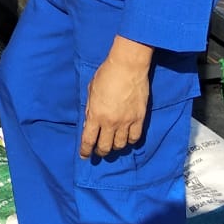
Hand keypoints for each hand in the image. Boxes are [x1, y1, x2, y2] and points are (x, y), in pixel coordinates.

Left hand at [80, 37, 153, 158]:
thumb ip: (90, 109)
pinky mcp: (139, 119)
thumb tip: (89, 123)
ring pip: (120, 145)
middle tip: (99, 151)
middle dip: (100, 151)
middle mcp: (110, 122)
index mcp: (96, 115)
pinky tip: (126, 138)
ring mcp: (126, 122)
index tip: (84, 155)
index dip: (85, 151)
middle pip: (105, 147)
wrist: (128, 67)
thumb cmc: (106, 75)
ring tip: (112, 144)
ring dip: (114, 147)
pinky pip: (135, 138)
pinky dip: (129, 141)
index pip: (88, 140)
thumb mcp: (91, 91)